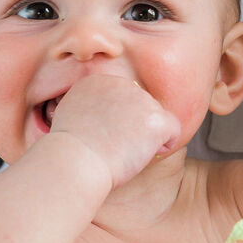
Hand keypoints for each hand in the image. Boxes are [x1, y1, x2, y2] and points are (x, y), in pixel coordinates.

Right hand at [48, 75, 179, 188]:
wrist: (74, 162)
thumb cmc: (69, 152)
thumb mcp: (71, 116)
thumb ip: (90, 107)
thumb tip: (104, 116)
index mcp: (100, 81)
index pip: (124, 99)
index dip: (119, 123)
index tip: (102, 137)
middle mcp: (122, 83)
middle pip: (142, 108)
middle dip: (134, 129)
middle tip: (112, 147)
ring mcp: (141, 99)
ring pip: (157, 119)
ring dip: (146, 138)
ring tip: (121, 151)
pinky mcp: (155, 118)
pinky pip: (174, 130)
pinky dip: (164, 146)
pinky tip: (142, 154)